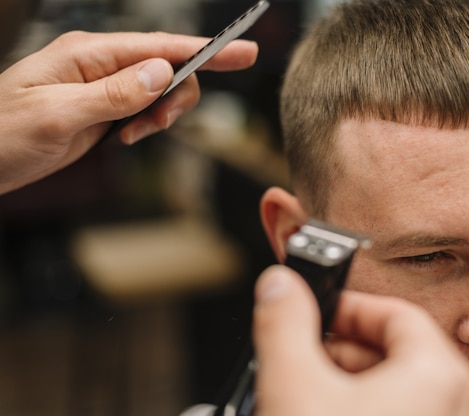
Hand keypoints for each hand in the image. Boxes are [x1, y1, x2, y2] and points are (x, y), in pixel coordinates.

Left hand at [0, 31, 257, 193]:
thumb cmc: (3, 132)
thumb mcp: (59, 115)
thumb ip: (115, 94)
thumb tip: (162, 74)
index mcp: (89, 53)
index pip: (161, 47)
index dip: (207, 50)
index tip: (245, 52)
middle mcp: (101, 64)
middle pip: (168, 68)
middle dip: (178, 97)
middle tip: (157, 125)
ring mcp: (104, 86)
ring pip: (160, 91)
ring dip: (161, 115)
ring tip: (131, 136)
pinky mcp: (105, 108)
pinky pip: (145, 109)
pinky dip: (149, 124)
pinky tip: (127, 137)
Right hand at [252, 265, 468, 415]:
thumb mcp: (294, 386)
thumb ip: (283, 323)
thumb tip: (278, 286)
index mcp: (437, 375)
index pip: (394, 312)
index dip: (344, 308)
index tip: (316, 315)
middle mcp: (456, 403)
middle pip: (395, 350)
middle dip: (341, 349)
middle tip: (304, 357)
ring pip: (396, 387)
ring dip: (347, 382)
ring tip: (309, 394)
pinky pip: (400, 412)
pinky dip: (362, 408)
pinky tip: (327, 414)